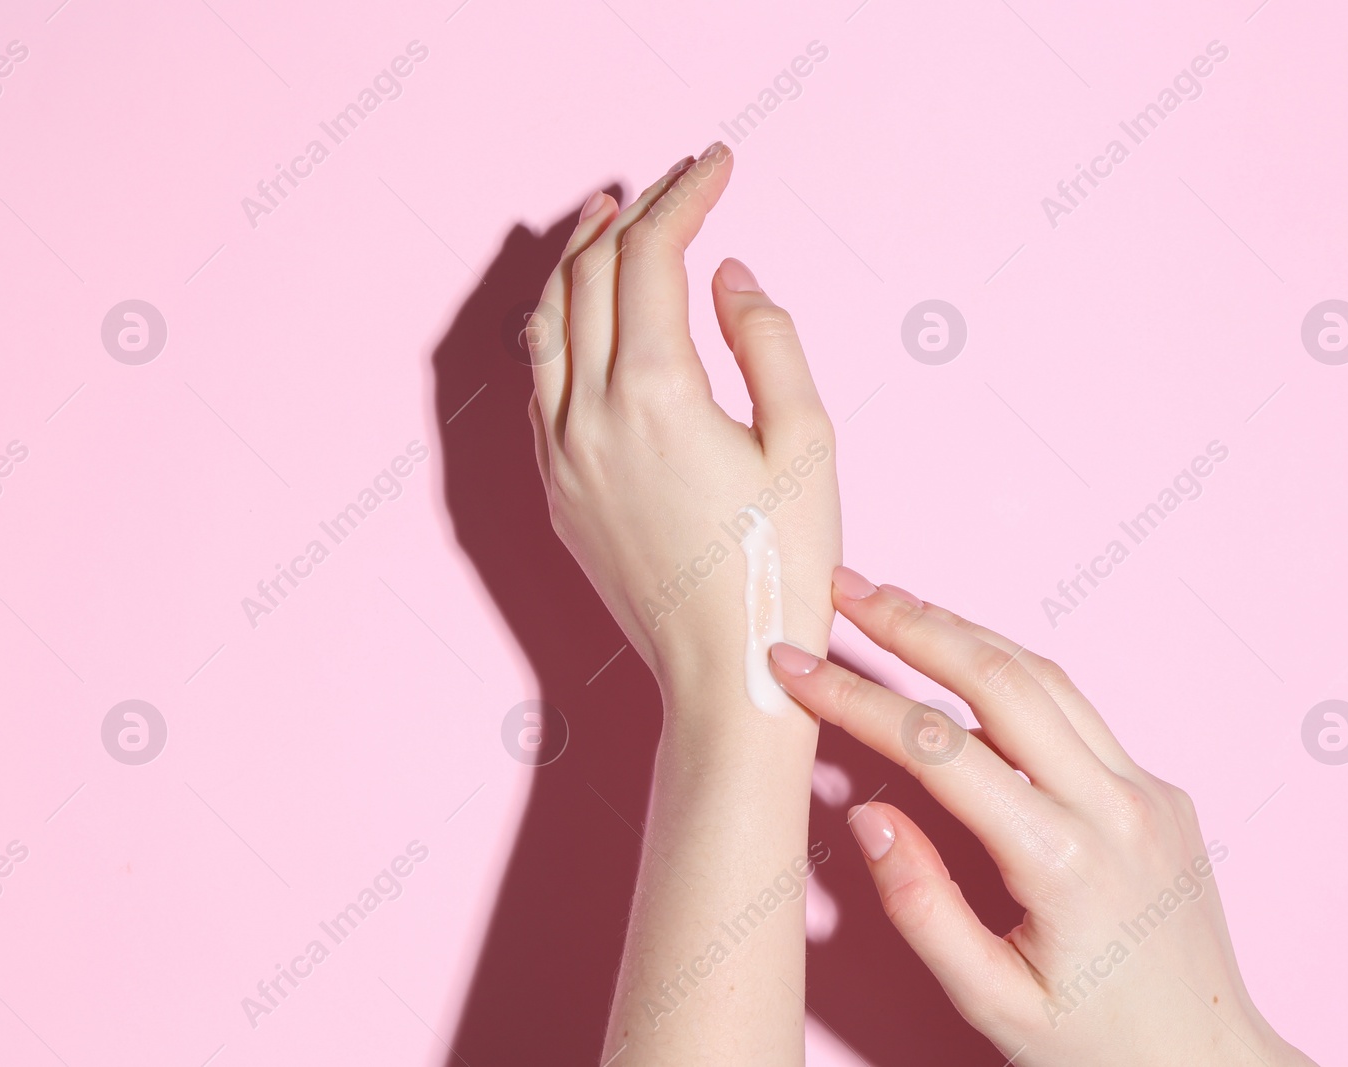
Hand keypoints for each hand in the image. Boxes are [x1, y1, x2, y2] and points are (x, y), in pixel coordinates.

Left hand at [526, 144, 839, 709]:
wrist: (725, 672)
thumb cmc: (781, 567)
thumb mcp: (808, 445)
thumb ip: (769, 341)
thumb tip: (728, 273)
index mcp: (656, 394)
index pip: (650, 256)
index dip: (685, 195)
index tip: (721, 164)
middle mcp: (590, 415)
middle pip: (589, 273)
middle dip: (635, 212)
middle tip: (678, 182)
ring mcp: (562, 454)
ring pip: (546, 321)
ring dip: (578, 258)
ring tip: (609, 217)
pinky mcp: (557, 489)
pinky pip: (539, 381)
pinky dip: (558, 324)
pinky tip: (585, 314)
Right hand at [766, 568, 1318, 1065]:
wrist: (1209, 1063)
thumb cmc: (1095, 1047)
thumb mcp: (992, 1002)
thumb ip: (922, 907)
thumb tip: (869, 815)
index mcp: (1063, 861)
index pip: (937, 750)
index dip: (854, 699)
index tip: (791, 666)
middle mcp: (1115, 805)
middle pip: (1000, 678)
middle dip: (912, 623)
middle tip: (843, 587)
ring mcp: (1147, 789)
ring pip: (1045, 676)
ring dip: (963, 631)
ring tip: (892, 603)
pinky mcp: (1159, 790)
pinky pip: (1076, 712)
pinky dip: (1009, 673)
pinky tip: (960, 664)